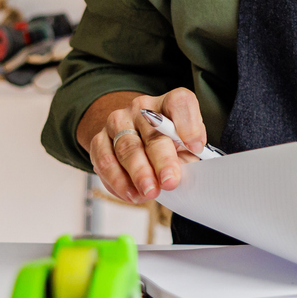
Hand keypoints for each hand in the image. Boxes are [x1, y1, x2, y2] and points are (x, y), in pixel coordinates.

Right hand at [77, 87, 208, 203]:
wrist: (134, 138)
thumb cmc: (167, 145)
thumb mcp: (185, 148)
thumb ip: (190, 157)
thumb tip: (197, 175)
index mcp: (169, 104)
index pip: (180, 102)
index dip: (189, 124)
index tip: (196, 146)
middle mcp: (142, 109)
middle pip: (152, 132)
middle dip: (162, 160)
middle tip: (170, 182)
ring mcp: (118, 122)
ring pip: (126, 147)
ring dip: (138, 173)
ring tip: (149, 192)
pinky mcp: (98, 140)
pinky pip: (105, 161)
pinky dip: (118, 181)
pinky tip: (132, 194)